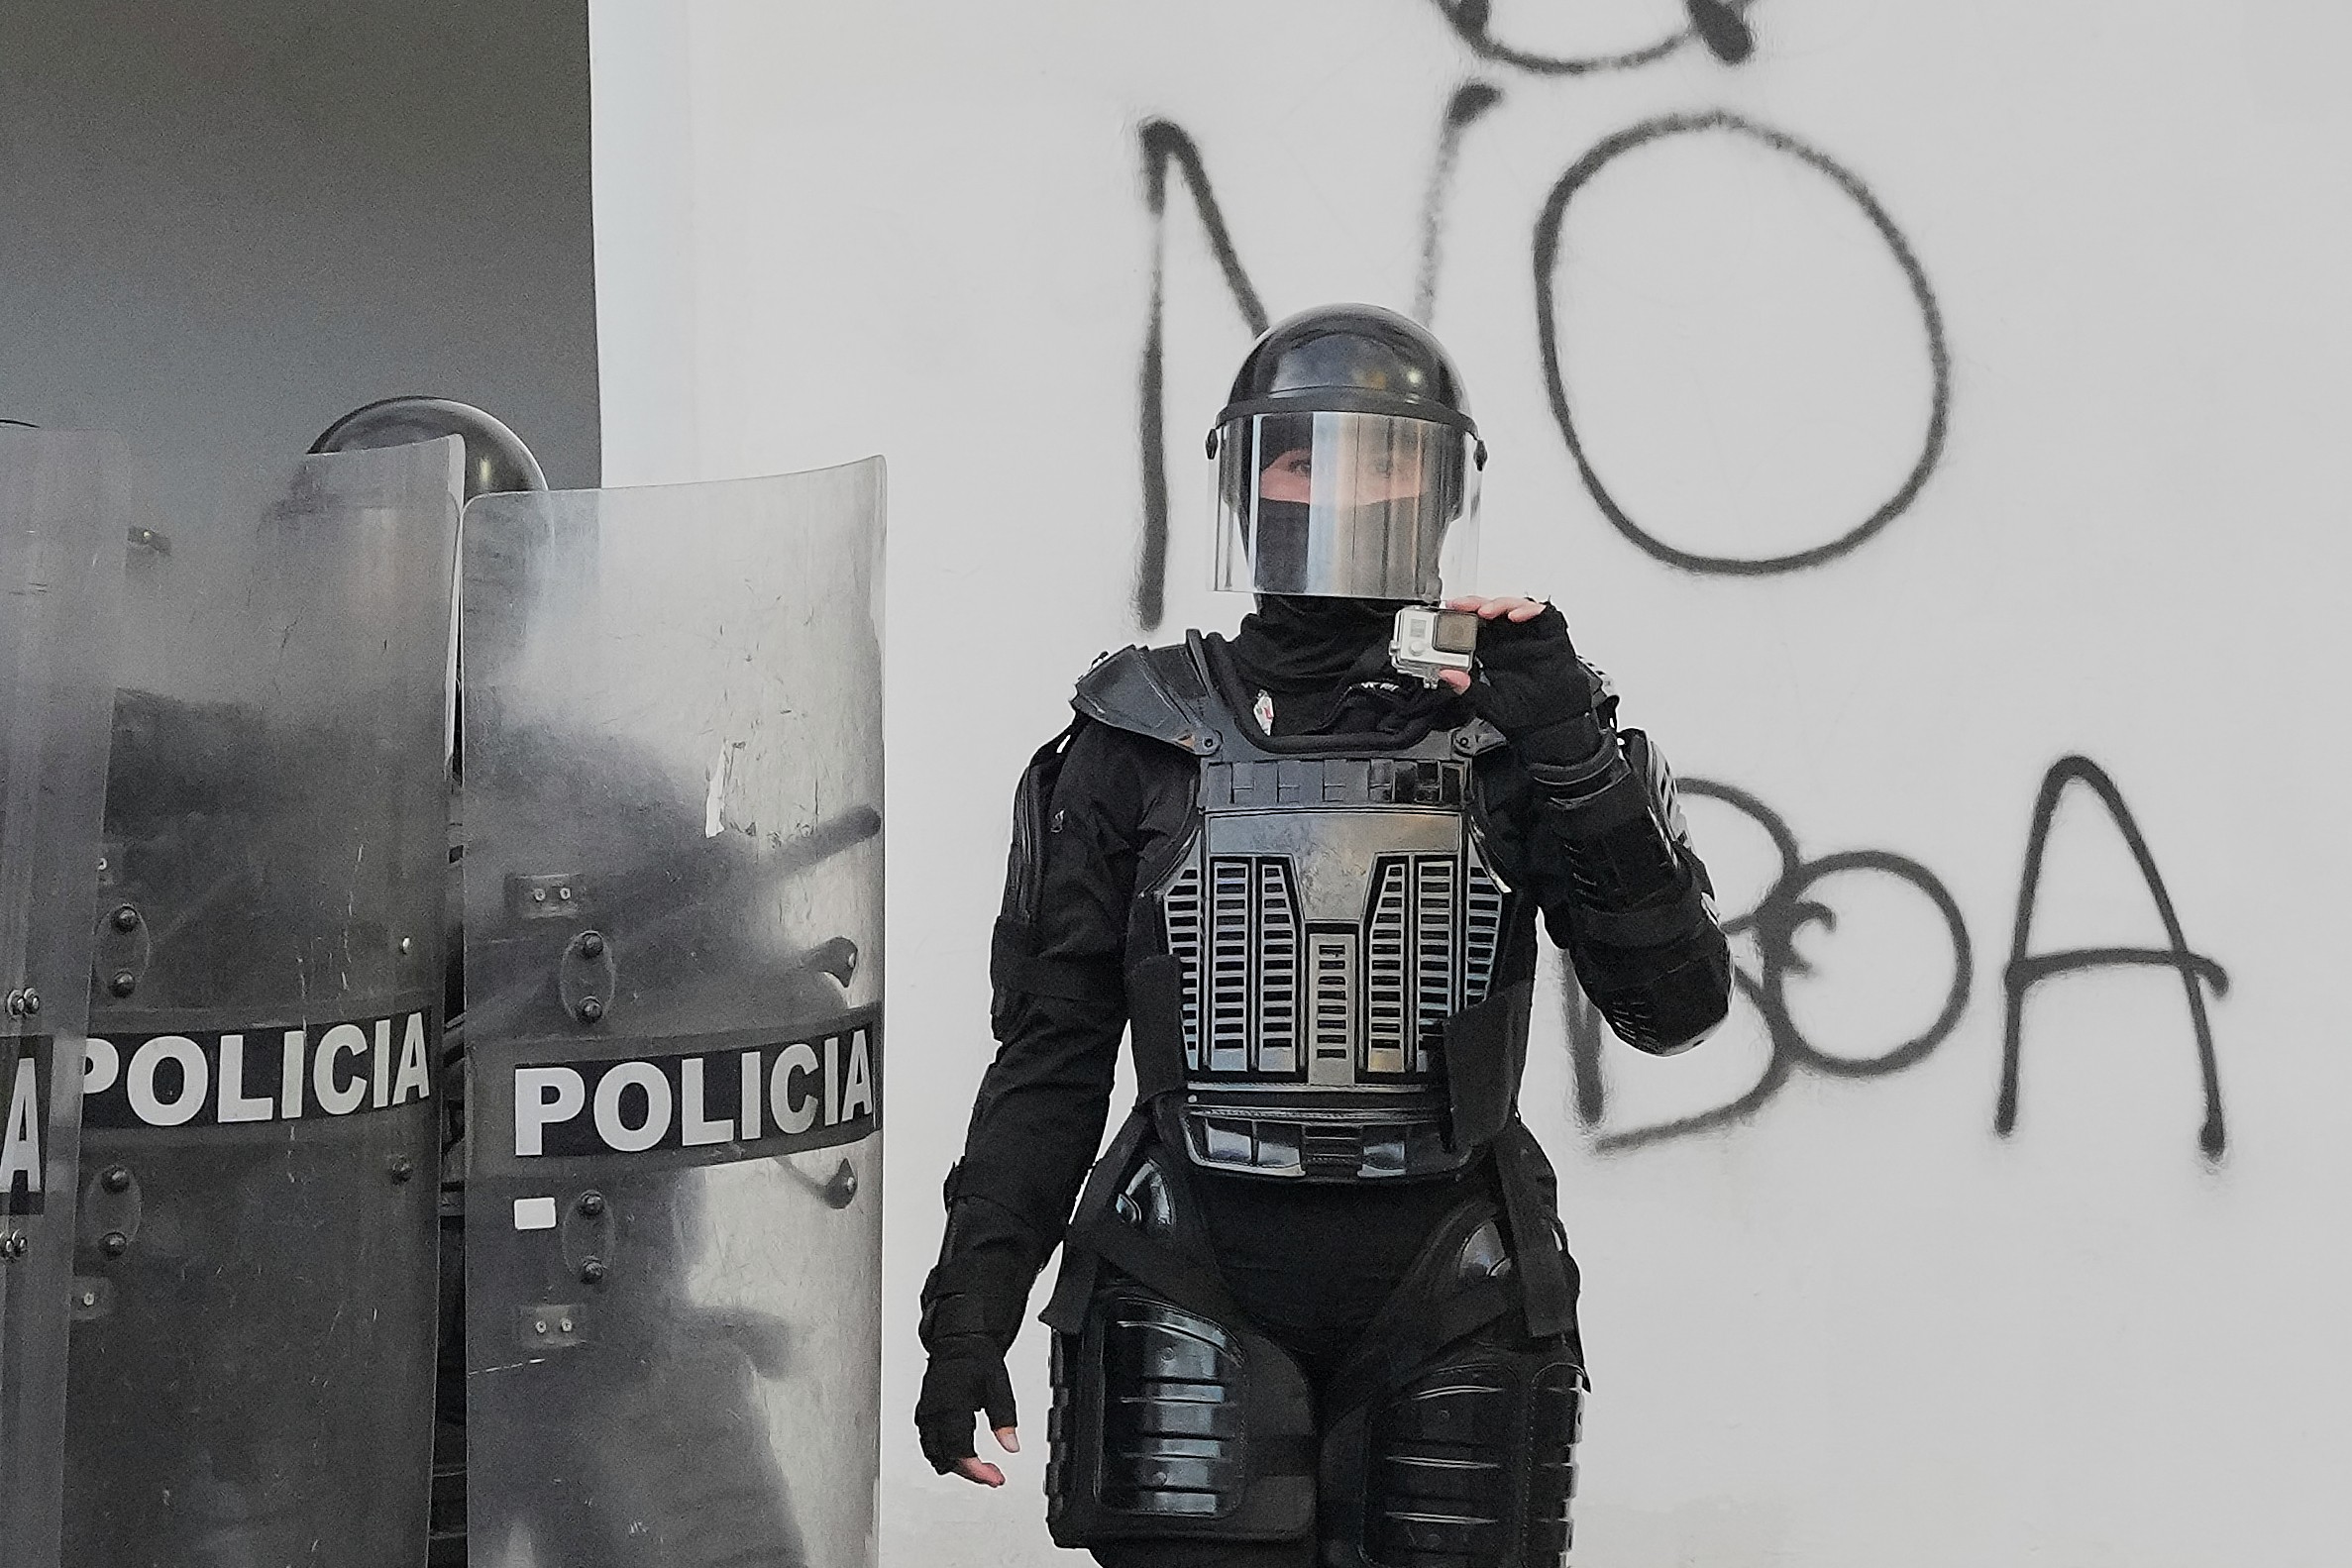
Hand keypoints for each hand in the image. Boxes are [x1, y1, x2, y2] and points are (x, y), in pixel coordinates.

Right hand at [915, 1336, 1021, 1485]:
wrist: (958, 1340)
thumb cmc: (976, 1358)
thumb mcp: (999, 1387)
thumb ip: (1005, 1419)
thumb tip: (1011, 1446)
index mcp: (951, 1407)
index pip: (960, 1452)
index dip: (978, 1471)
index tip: (996, 1478)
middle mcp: (933, 1414)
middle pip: (944, 1459)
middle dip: (969, 1473)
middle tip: (993, 1475)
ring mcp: (925, 1415)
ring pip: (934, 1455)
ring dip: (956, 1466)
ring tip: (981, 1467)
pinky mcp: (923, 1414)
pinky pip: (929, 1444)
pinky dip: (945, 1454)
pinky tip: (962, 1454)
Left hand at [1434, 596, 1602, 765]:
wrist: (1551, 726)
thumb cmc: (1524, 713)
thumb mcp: (1488, 702)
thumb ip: (1466, 689)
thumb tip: (1446, 675)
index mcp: (1492, 651)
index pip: (1475, 625)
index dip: (1461, 616)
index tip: (1448, 612)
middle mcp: (1510, 639)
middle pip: (1492, 610)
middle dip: (1475, 604)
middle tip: (1461, 605)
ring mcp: (1530, 635)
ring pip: (1514, 606)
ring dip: (1499, 604)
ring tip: (1486, 610)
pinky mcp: (1551, 635)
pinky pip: (1544, 614)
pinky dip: (1529, 610)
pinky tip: (1517, 615)